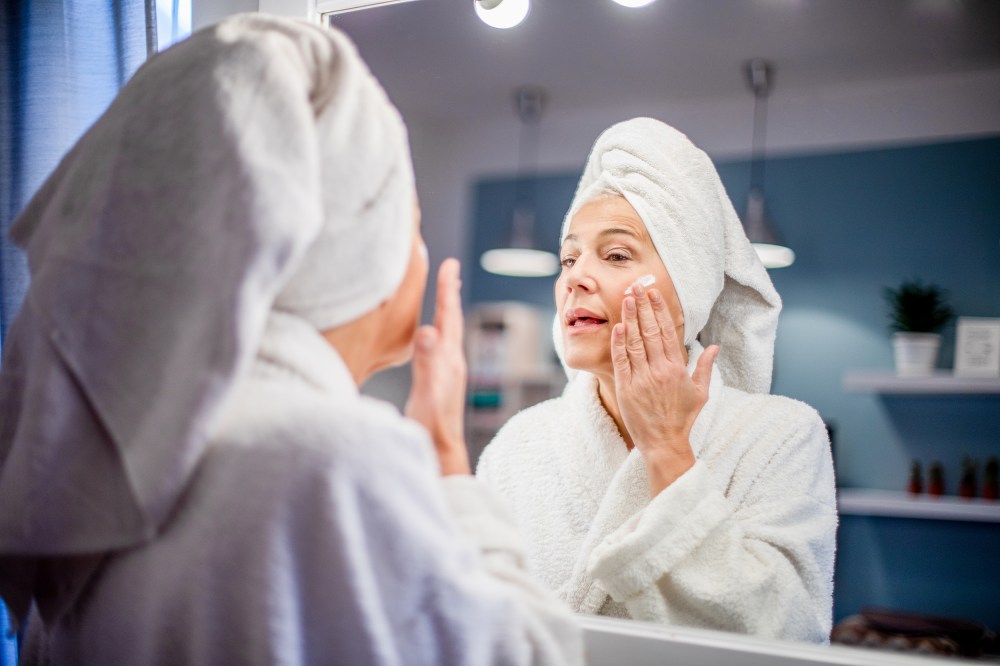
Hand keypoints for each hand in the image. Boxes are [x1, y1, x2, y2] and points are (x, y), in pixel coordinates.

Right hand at [406, 258, 470, 475]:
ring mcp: (446, 373)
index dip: (447, 290)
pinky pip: (438, 348)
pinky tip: (431, 339)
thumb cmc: (432, 427)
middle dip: (449, 294)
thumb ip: (428, 363)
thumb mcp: (427, 392)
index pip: (447, 317)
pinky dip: (436, 332)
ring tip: (444, 297)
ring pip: (446, 334)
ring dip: (444, 312)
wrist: (440, 452)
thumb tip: (428, 331)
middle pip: (451, 321)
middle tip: (450, 271)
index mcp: (449, 360)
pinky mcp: (438, 383)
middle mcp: (451, 363)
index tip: (449, 264)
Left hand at [611, 280, 718, 495]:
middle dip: (642, 307)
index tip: (653, 294)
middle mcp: (660, 370)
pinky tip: (617, 327)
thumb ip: (705, 367)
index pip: (668, 332)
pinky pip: (621, 361)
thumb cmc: (682, 418)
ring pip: (635, 342)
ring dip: (630, 318)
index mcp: (677, 369)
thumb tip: (715, 347)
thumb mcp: (700, 393)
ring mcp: (642, 379)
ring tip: (625, 299)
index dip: (659, 311)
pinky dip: (619, 343)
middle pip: (650, 331)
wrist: (664, 443)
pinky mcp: (626, 388)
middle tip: (636, 287)